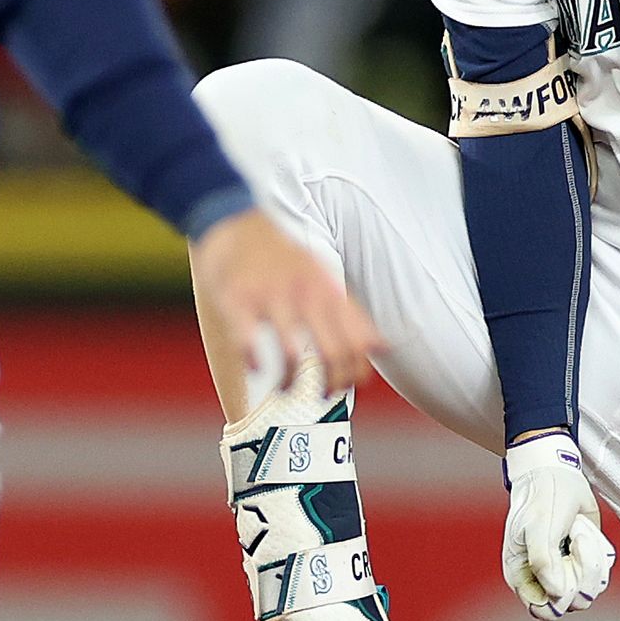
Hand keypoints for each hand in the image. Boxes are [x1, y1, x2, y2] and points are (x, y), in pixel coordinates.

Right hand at [191, 210, 379, 401]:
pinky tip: (255, 368)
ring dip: (290, 382)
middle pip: (333, 352)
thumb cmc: (283, 261)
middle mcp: (305, 293)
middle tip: (321, 396)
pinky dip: (253, 363)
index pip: (358, 343)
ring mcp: (271, 296)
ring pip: (291, 354)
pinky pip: (248, 342)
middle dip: (330, 384)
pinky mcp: (237, 300)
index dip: (356, 373)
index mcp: (329, 291)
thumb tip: (384, 347)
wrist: (235, 223)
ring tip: (285, 391)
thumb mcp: (324, 278)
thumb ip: (352, 314)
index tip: (345, 387)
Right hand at [502, 434, 614, 619]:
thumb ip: (543, 563)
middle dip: (579, 573)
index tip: (563, 563)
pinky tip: (586, 534)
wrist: (559, 474)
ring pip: (588, 592)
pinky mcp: (584, 563)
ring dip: (591, 560)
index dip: (559, 594)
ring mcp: (565, 572)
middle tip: (575, 542)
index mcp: (523, 575)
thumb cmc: (541, 498)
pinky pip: (601, 576)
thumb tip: (554, 595)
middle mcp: (543, 579)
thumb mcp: (538, 528)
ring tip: (579, 533)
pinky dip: (600, 556)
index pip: (542, 609)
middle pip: (570, 603)